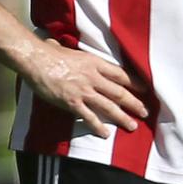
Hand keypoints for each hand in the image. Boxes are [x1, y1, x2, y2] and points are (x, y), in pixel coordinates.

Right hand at [23, 38, 147, 137]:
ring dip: (122, 117)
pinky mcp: (71, 102)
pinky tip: (105, 134)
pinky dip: (97, 126)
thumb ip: (81, 56)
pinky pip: (88, 116)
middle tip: (145, 112)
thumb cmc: (51, 52)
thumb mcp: (74, 51)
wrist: (37, 60)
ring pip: (108, 106)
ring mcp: (83, 91)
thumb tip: (73, 50)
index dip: (135, 83)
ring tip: (132, 126)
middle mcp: (94, 77)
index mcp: (96, 63)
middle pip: (120, 92)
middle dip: (134, 103)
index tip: (145, 89)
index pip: (121, 74)